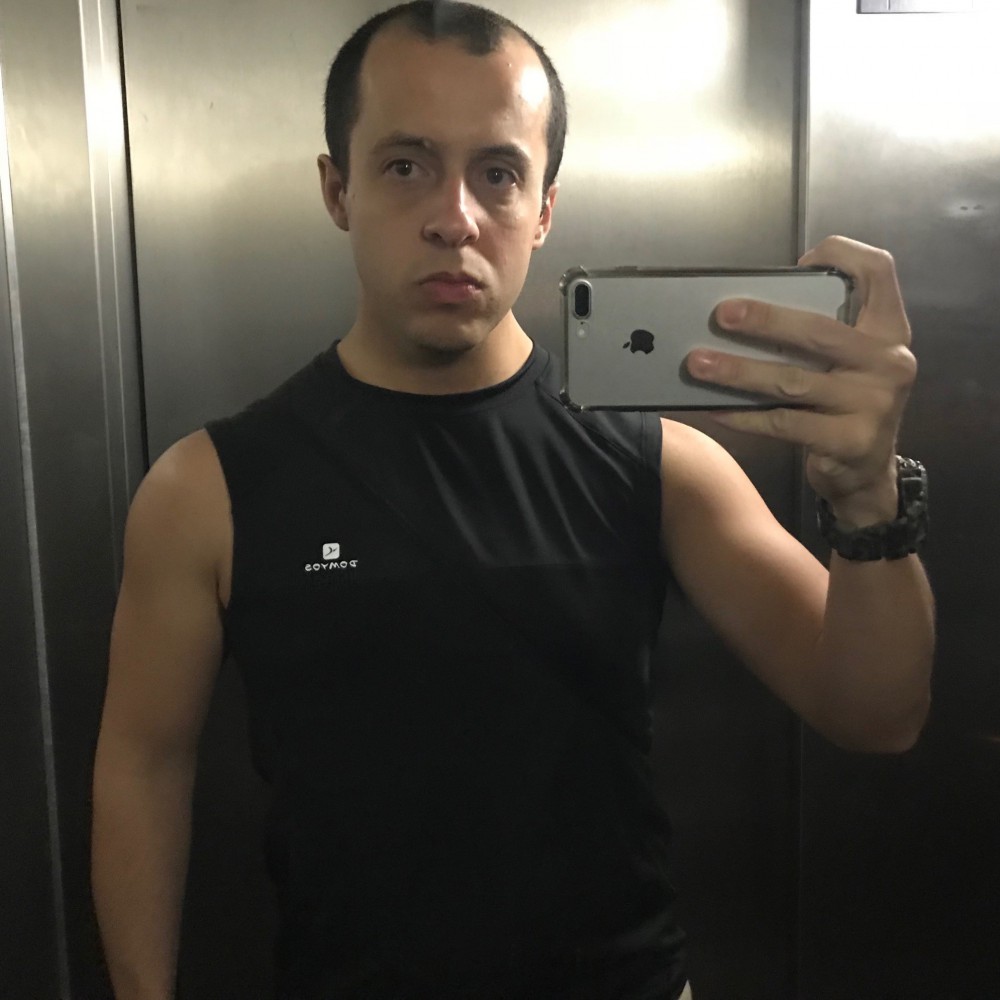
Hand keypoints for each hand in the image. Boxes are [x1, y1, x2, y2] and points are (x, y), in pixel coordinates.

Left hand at [685, 236, 916, 527]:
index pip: (878, 271)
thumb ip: (818, 332)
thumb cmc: (844, 405)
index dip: (842, 256)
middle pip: (820, 330)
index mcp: (888, 330)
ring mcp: (873, 404)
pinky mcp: (848, 442)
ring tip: (697, 363)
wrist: (866, 475)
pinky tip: (711, 406)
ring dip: (739, 371)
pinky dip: (742, 414)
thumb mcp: (847, 362)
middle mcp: (888, 362)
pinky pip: (782, 423)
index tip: (801, 262)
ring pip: (793, 381)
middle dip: (766, 320)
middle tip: (720, 315)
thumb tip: (745, 309)